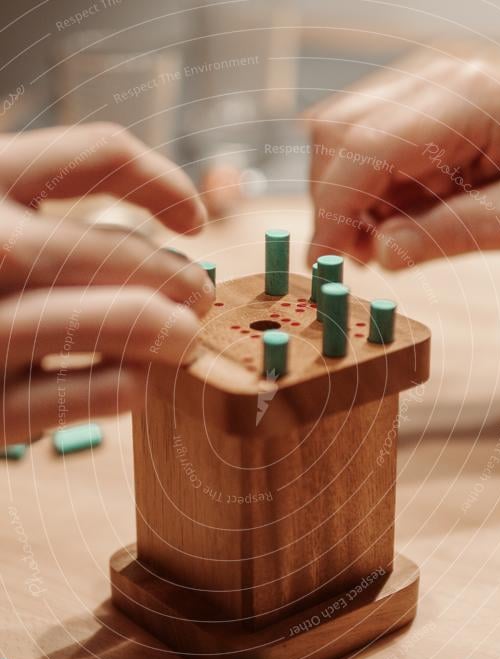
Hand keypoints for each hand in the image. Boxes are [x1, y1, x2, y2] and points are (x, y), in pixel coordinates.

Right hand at [0, 123, 213, 443]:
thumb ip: (33, 205)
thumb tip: (152, 234)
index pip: (98, 154)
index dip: (164, 183)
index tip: (194, 218)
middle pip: (110, 250)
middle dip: (173, 272)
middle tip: (200, 292)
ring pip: (98, 322)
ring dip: (160, 329)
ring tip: (185, 336)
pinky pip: (68, 398)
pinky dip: (115, 390)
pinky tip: (136, 384)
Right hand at [306, 53, 499, 267]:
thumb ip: (452, 235)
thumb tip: (379, 254)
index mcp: (471, 97)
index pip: (364, 147)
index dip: (332, 210)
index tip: (322, 263)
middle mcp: (439, 74)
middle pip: (337, 132)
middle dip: (333, 201)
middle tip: (361, 258)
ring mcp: (426, 80)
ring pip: (339, 133)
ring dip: (343, 194)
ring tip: (381, 238)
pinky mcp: (420, 98)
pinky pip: (362, 137)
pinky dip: (361, 184)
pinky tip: (391, 215)